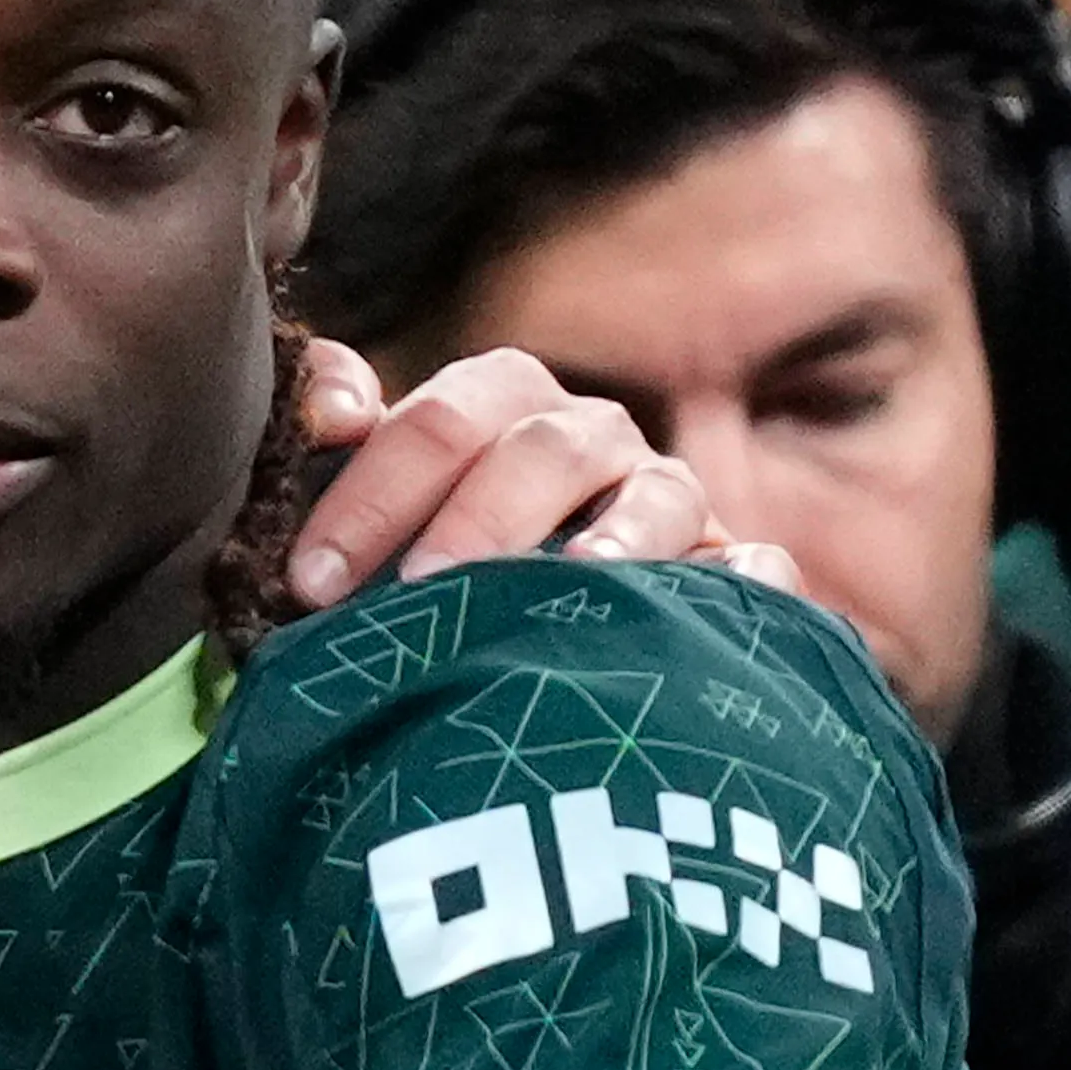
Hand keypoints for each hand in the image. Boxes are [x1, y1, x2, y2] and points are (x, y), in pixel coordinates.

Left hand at [278, 342, 788, 609]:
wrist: (554, 660)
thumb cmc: (445, 575)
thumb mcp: (381, 509)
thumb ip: (340, 434)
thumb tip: (326, 408)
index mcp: (505, 412)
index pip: (442, 420)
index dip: (369, 492)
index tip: (309, 581)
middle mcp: (595, 443)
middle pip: (546, 448)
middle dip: (477, 519)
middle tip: (420, 592)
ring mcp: (676, 508)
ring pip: (662, 493)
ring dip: (619, 534)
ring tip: (573, 581)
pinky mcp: (737, 580)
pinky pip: (762, 570)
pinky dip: (748, 580)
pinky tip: (718, 604)